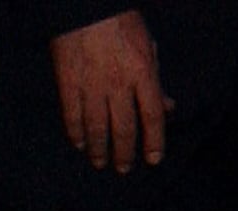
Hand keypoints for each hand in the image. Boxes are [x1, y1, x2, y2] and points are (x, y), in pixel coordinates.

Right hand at [50, 12, 168, 170]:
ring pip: (97, 129)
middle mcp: (119, 82)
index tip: (153, 159)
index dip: (154, 141)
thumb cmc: (121, 23)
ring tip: (100, 162)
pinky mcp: (68, 83)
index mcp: (143, 71)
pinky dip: (76, 134)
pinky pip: (72, 117)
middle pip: (124, 129)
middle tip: (123, 168)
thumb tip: (169, 108)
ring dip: (99, 150)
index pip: (152, 115)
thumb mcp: (147, 47)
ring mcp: (91, 85)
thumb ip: (156, 80)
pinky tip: (79, 143)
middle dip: (125, 153)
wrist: (86, 6)